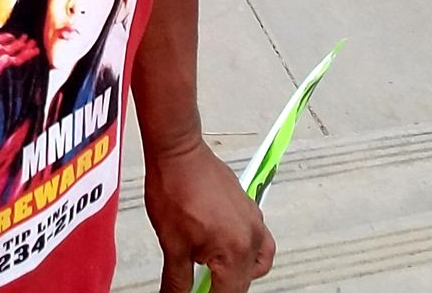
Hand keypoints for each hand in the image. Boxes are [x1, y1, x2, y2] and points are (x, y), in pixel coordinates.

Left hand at [148, 139, 272, 292]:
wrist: (178, 152)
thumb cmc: (175, 188)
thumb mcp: (172, 245)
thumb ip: (178, 281)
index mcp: (235, 250)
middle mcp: (251, 237)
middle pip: (244, 281)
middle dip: (221, 287)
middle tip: (198, 285)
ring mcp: (253, 220)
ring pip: (257, 262)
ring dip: (239, 273)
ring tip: (214, 272)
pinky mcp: (249, 207)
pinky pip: (259, 240)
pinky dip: (247, 252)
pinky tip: (226, 250)